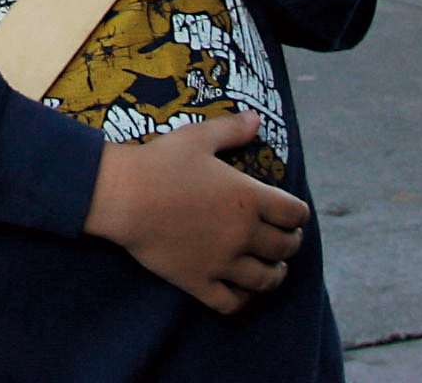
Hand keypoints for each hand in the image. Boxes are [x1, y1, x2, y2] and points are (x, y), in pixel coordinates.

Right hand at [82, 113, 307, 313]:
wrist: (122, 195)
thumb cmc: (159, 162)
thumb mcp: (197, 137)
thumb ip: (232, 130)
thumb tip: (257, 119)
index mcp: (249, 197)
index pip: (295, 214)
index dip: (298, 214)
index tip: (293, 213)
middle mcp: (243, 233)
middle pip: (286, 247)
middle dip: (290, 243)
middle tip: (285, 239)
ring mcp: (222, 261)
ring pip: (266, 280)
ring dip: (275, 275)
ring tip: (273, 269)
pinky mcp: (199, 281)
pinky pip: (233, 303)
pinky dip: (243, 299)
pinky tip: (241, 290)